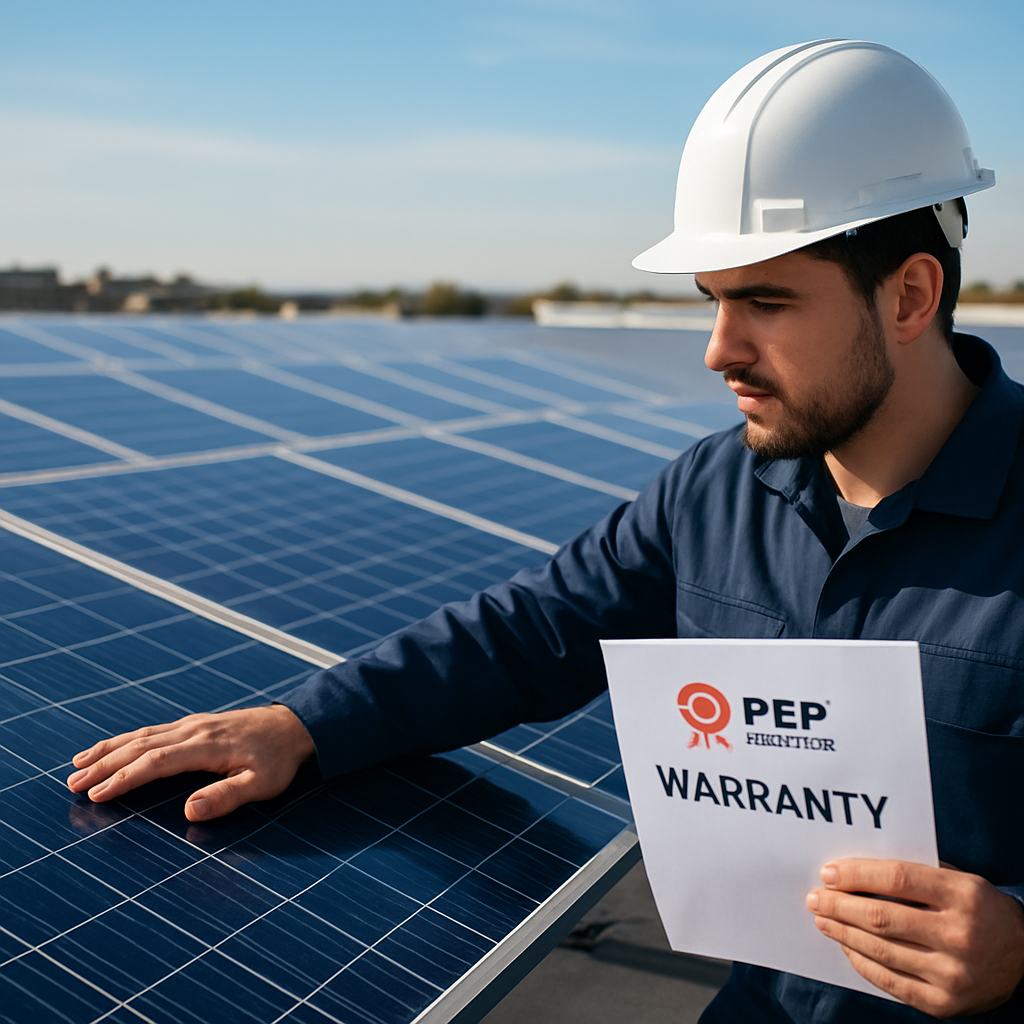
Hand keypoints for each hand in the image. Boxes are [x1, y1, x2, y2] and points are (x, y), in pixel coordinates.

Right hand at [66, 705, 315, 820]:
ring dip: (108, 749)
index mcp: (207, 746)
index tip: (97, 795)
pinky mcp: (193, 724)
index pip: (157, 762)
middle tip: (72, 784)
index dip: (126, 778)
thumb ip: (227, 797)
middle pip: (140, 746)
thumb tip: (189, 810)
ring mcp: (192, 724)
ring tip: (77, 766)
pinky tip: (110, 749)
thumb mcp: (263, 784)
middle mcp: (193, 730)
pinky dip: (125, 740)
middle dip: (104, 764)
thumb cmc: (278, 759)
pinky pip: (151, 731)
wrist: (294, 725)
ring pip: (142, 735)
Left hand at [806, 858, 1023, 1016]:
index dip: (857, 875)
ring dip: (843, 933)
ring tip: (823, 919)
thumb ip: (914, 874)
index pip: (898, 880)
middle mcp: (961, 935)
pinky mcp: (945, 1004)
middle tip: (815, 898)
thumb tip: (853, 872)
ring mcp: (954, 974)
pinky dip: (862, 962)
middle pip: (883, 917)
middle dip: (840, 906)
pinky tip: (846, 946)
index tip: (829, 873)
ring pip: (882, 950)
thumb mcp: (958, 879)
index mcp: (964, 895)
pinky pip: (891, 982)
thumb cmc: (979, 908)